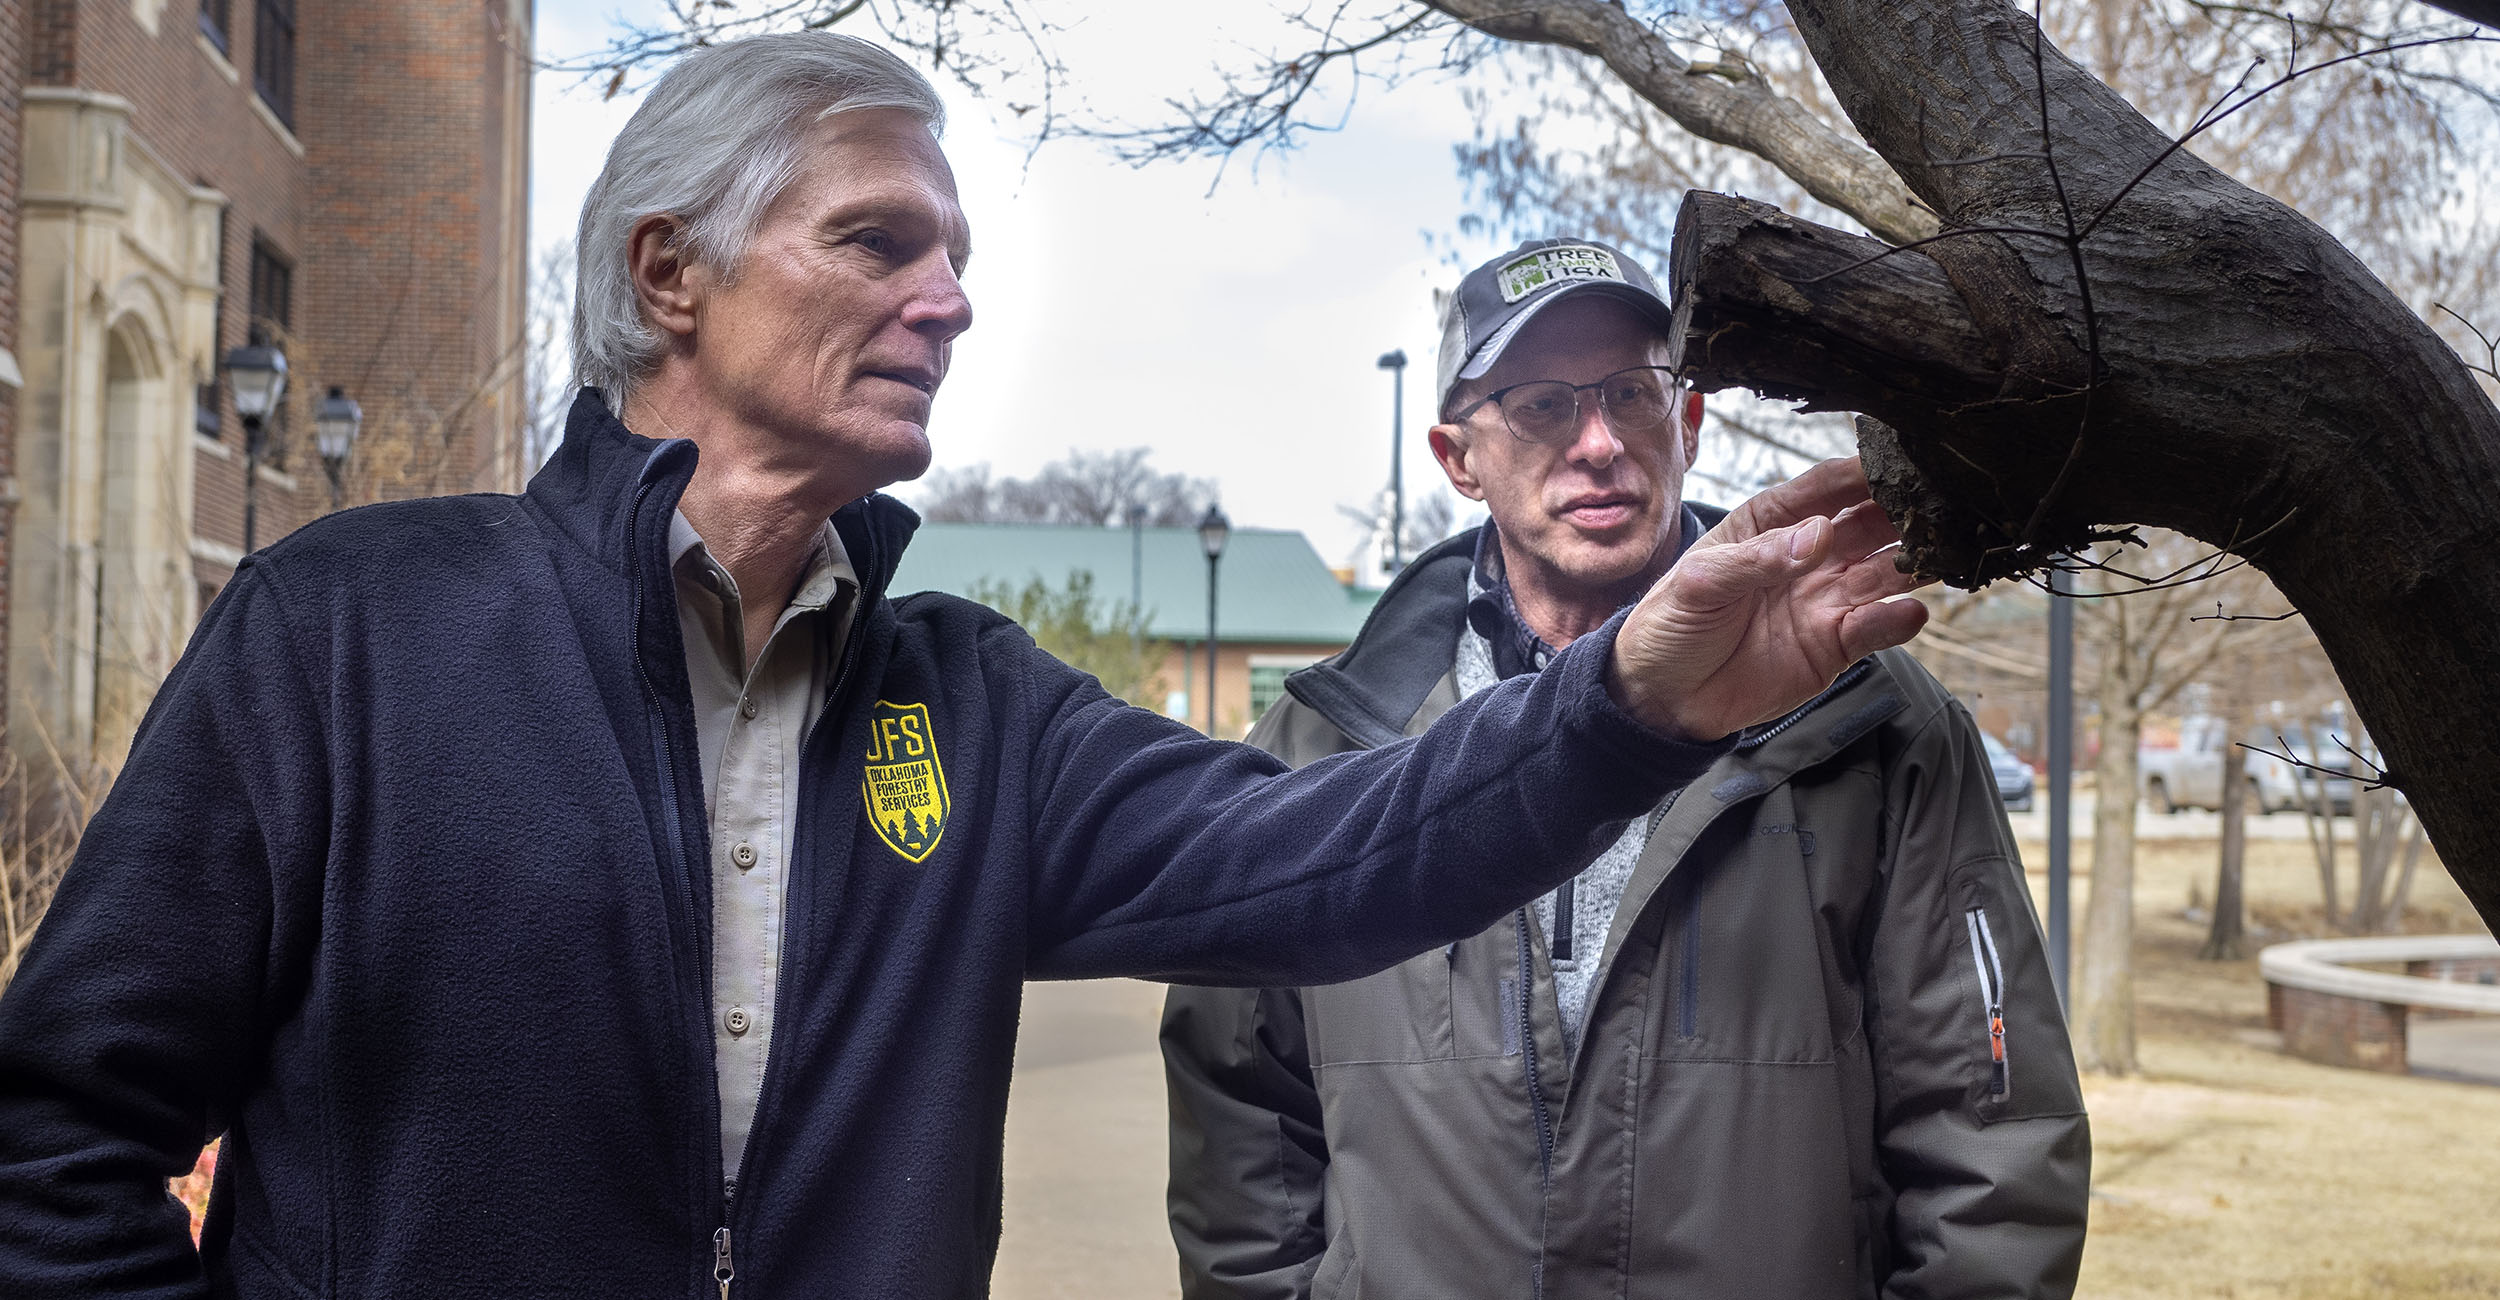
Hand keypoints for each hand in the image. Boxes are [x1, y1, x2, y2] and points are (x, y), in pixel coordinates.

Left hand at [1608, 457, 1929, 741]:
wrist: (1662, 697)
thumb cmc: (1670, 624)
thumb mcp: (1700, 581)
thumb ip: (1758, 558)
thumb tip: (1819, 535)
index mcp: (1771, 522)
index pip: (1827, 487)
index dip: (1864, 472)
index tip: (1903, 459)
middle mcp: (1808, 555)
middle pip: (1871, 523)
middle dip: (1906, 510)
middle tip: (1942, 503)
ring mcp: (1825, 598)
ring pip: (1886, 571)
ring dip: (1914, 561)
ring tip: (1943, 551)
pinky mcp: (1834, 645)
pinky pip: (1876, 627)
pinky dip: (1897, 620)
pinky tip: (1911, 612)